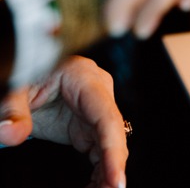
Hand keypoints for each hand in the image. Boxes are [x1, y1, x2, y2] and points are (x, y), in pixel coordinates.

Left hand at [0, 56, 127, 187]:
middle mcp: (98, 93)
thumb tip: (11, 134)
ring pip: (109, 146)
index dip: (114, 151)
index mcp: (84, 78)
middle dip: (112, 167)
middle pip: (113, 134)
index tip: (116, 180)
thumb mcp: (14, 89)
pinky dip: (98, 171)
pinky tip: (95, 186)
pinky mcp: (88, 126)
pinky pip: (100, 150)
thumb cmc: (25, 75)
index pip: (107, 118)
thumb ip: (12, 110)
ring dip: (106, 173)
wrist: (26, 77)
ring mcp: (96, 110)